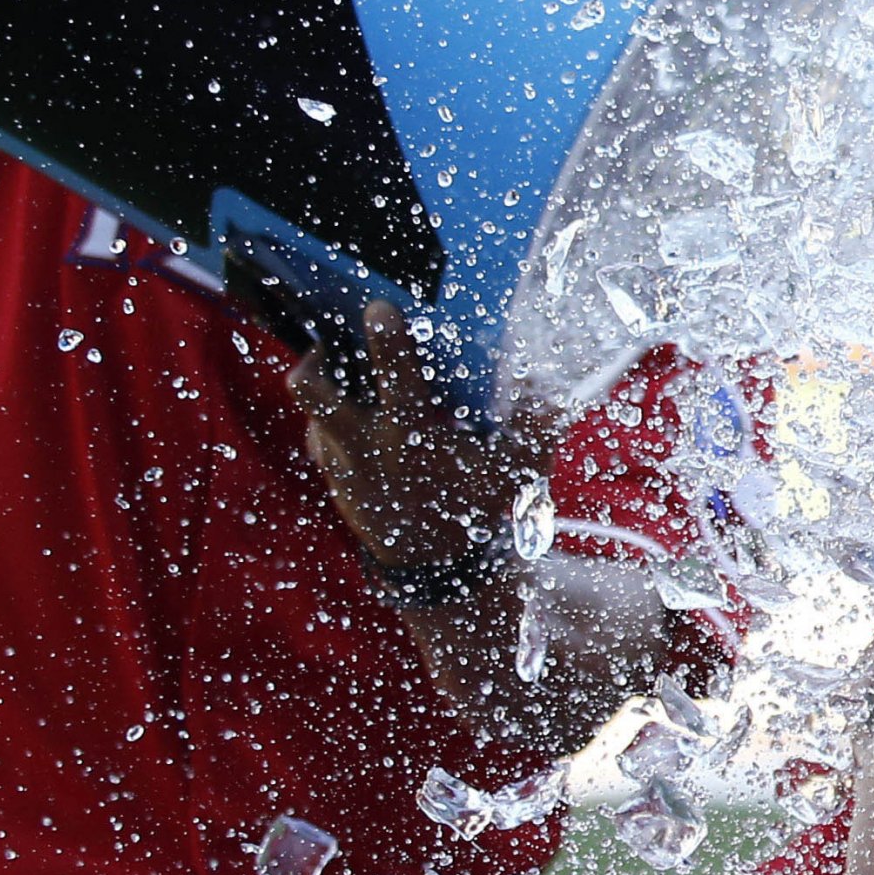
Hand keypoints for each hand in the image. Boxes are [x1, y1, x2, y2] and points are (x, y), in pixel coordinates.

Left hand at [289, 301, 559, 571]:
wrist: (432, 566)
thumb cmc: (471, 508)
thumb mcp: (511, 471)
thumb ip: (535, 429)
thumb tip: (562, 394)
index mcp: (413, 434)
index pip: (396, 377)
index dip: (387, 338)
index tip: (380, 307)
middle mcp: (369, 443)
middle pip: (314, 390)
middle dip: (316, 358)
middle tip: (332, 341)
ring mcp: (344, 461)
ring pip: (311, 411)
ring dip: (324, 386)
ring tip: (343, 371)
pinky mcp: (332, 477)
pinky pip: (318, 438)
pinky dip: (329, 422)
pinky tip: (355, 418)